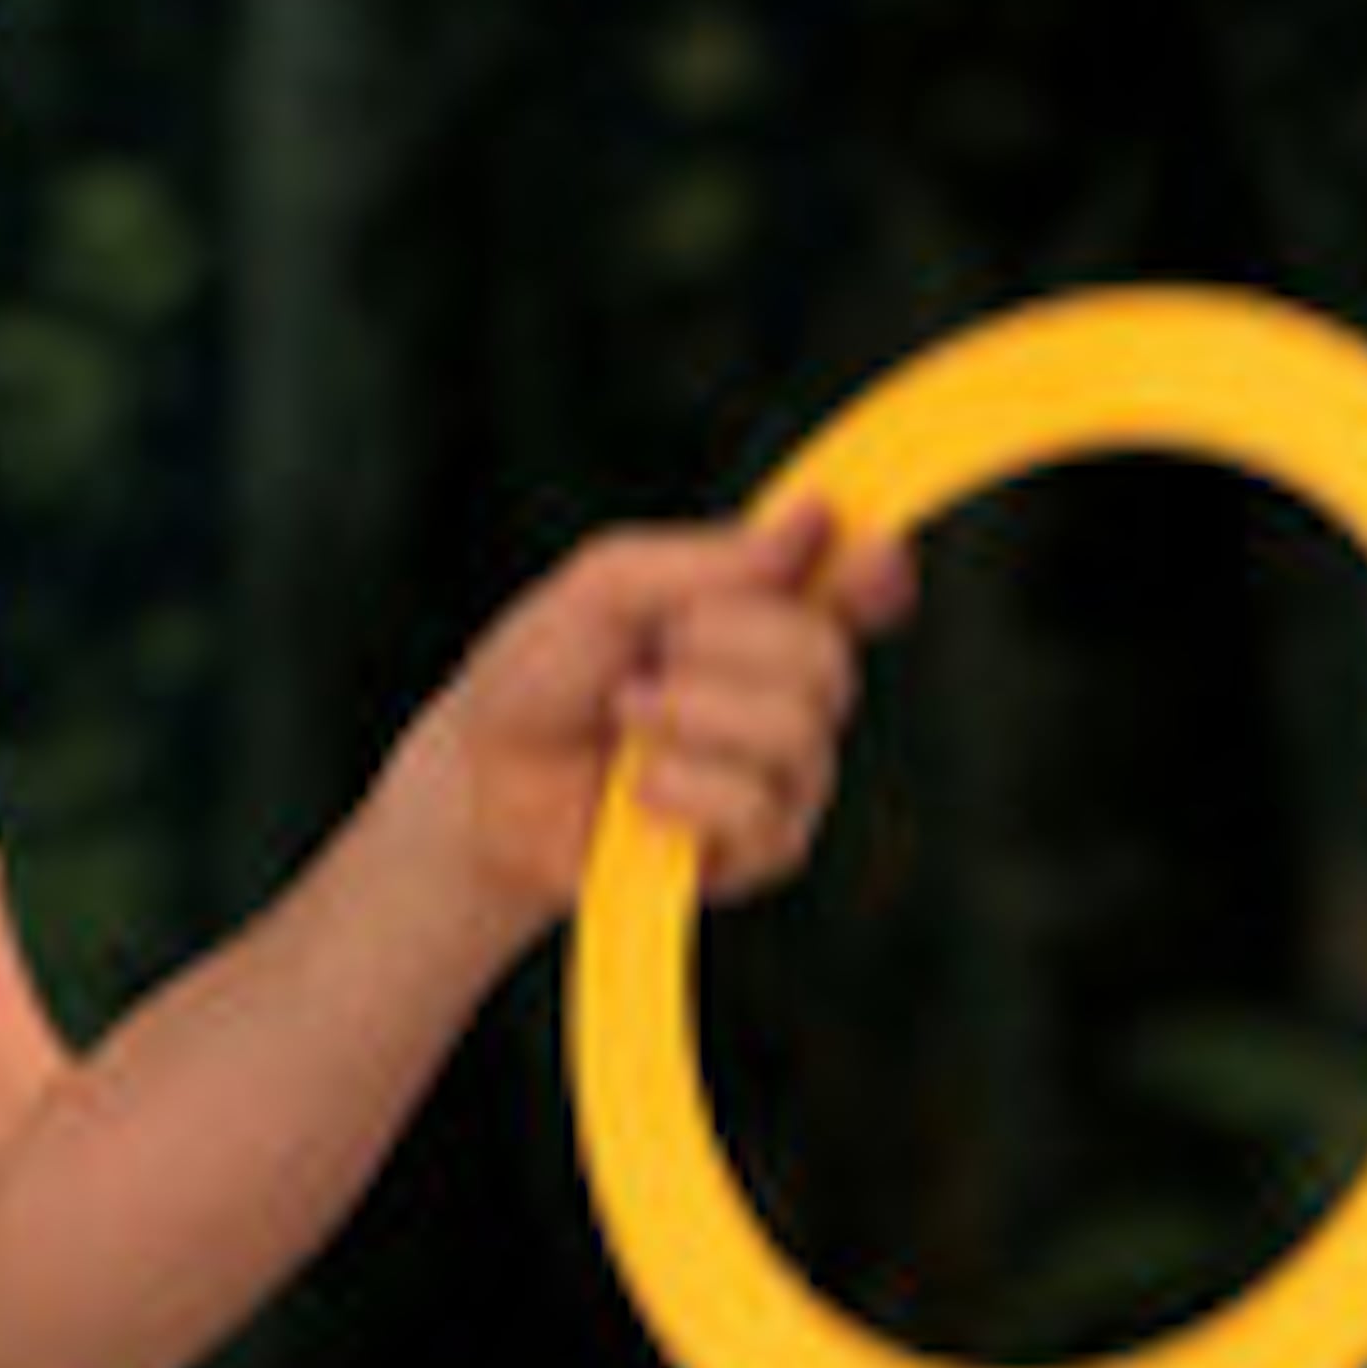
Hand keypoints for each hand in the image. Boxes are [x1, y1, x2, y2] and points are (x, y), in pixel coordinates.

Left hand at [391, 497, 917, 957]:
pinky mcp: (761, 850)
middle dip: (729, 643)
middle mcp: (791, 692)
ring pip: (797, 734)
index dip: (878, 572)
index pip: (857, 588)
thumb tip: (820, 517)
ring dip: (691, 715)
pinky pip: (760, 810)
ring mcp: (785, 775)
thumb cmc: (544, 672)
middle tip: (656, 647)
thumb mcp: (608, 588)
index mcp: (763, 613)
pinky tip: (637, 791)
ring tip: (625, 714)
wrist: (488, 780)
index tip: (873, 554)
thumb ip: (712, 560)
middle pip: (828, 658)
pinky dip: (684, 787)